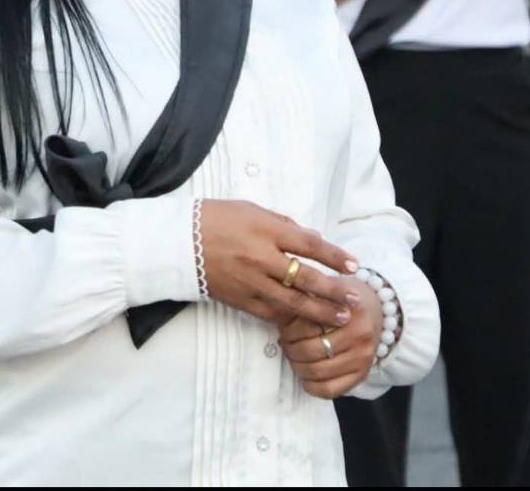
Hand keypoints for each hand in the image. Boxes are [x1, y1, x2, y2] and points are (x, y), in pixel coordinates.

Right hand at [198, 200, 362, 329]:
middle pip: (305, 277)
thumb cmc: (212, 218)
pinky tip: (305, 320)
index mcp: (263, 230)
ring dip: (319, 310)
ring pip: (292, 301)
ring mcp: (249, 281)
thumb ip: (282, 224)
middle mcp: (259, 257)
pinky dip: (290, 316)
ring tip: (339, 316)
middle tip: (354, 299)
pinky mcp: (238, 298)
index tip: (353, 265)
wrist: (175, 242)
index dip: (334, 256)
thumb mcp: (248, 210)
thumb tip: (312, 238)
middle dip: (333, 290)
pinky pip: (270, 311)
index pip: (308, 244)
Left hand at [279, 283, 384, 399]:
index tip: (282, 328)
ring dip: (297, 367)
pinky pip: (330, 390)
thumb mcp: (327, 289)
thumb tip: (276, 310)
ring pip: (318, 372)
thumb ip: (304, 298)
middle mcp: (360, 336)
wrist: (378, 310)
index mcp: (348, 311)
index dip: (287, 330)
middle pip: (310, 351)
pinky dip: (311, 386)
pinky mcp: (362, 375)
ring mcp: (363, 358)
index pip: (306, 327)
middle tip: (285, 344)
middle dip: (290, 349)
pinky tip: (306, 375)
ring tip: (294, 357)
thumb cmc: (343, 300)